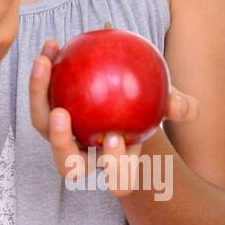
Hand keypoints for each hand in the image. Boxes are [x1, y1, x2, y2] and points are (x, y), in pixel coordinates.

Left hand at [28, 39, 199, 196]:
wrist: (124, 91)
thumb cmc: (149, 104)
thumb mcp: (165, 102)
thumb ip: (177, 105)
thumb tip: (185, 107)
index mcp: (115, 164)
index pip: (117, 180)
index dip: (116, 167)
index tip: (117, 137)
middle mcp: (82, 155)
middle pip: (67, 165)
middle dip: (61, 145)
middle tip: (63, 115)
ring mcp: (60, 134)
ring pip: (42, 125)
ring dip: (38, 96)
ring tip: (44, 65)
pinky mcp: (45, 111)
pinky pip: (40, 93)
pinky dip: (43, 70)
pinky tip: (51, 44)